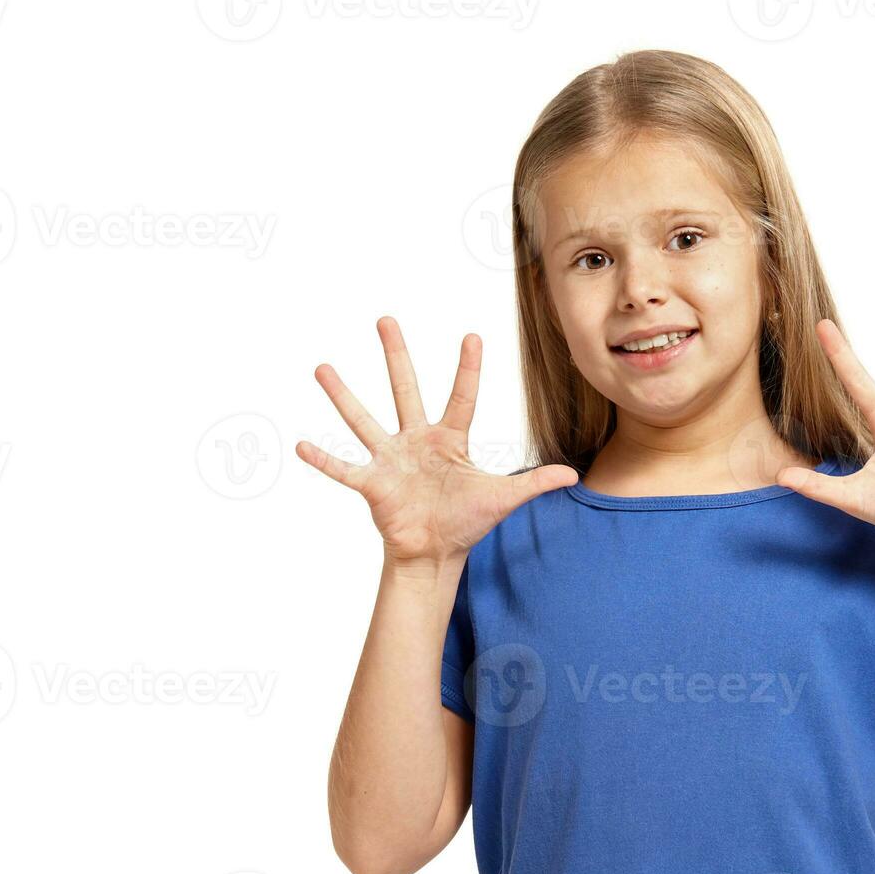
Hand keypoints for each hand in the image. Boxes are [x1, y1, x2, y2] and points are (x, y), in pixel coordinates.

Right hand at [296, 316, 578, 565]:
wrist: (435, 554)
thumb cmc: (466, 522)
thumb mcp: (503, 498)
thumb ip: (534, 483)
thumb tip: (572, 473)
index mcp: (449, 440)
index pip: (462, 397)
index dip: (468, 369)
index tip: (472, 335)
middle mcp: (416, 441)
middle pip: (405, 389)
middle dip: (395, 355)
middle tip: (385, 319)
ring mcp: (391, 459)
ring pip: (364, 420)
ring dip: (343, 396)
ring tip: (322, 368)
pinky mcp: (372, 483)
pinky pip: (344, 468)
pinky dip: (323, 459)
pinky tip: (302, 443)